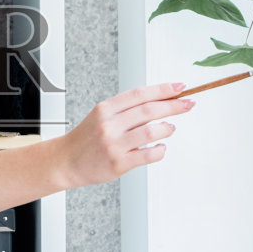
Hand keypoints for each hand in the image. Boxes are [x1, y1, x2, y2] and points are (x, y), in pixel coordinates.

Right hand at [61, 82, 194, 188]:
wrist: (65, 162)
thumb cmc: (86, 139)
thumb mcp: (101, 116)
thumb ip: (126, 110)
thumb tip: (159, 102)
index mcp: (105, 109)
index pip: (140, 94)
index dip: (163, 89)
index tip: (180, 88)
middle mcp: (109, 125)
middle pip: (149, 110)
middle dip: (174, 105)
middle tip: (187, 104)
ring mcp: (114, 144)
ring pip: (151, 131)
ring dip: (167, 128)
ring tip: (170, 128)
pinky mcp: (118, 163)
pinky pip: (148, 154)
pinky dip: (160, 150)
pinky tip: (160, 147)